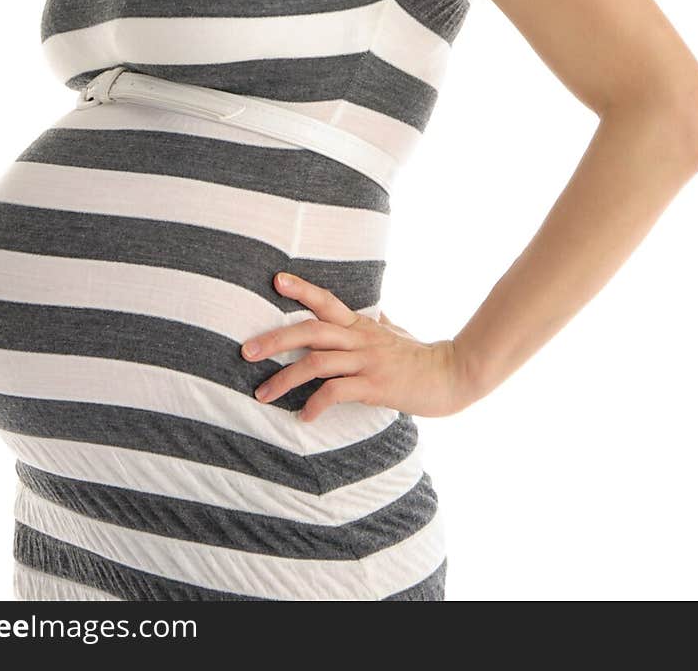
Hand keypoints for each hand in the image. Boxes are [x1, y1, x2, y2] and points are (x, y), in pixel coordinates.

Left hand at [241, 271, 462, 421]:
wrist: (451, 375)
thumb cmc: (421, 356)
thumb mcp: (396, 333)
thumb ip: (379, 324)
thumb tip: (374, 314)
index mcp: (361, 325)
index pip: (326, 300)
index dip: (301, 289)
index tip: (275, 280)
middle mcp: (360, 338)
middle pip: (310, 331)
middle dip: (275, 339)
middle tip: (246, 351)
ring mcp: (366, 361)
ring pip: (316, 363)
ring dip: (284, 379)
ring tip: (262, 394)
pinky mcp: (374, 385)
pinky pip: (336, 392)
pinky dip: (315, 405)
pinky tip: (304, 417)